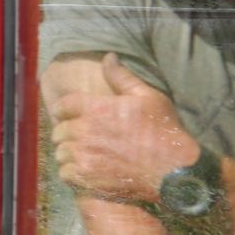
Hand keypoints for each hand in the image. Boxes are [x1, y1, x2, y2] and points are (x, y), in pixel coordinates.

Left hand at [49, 55, 198, 202]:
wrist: (176, 172)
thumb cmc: (164, 132)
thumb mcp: (148, 98)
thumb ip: (122, 77)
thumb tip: (108, 57)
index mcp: (96, 108)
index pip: (62, 106)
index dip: (66, 111)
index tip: (72, 116)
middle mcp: (85, 131)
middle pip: (59, 130)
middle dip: (68, 134)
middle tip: (83, 139)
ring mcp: (84, 155)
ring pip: (60, 153)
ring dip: (69, 154)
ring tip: (86, 156)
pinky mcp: (86, 178)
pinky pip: (65, 174)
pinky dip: (72, 174)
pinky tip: (88, 172)